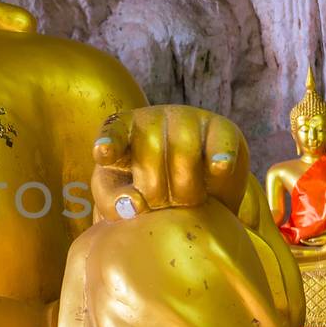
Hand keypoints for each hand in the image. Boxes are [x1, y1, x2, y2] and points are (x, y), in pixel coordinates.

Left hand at [91, 105, 249, 222]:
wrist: (204, 191)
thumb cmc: (151, 192)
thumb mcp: (121, 196)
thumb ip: (114, 201)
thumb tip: (135, 204)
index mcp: (123, 132)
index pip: (113, 133)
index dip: (109, 143)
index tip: (103, 153)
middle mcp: (154, 119)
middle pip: (150, 159)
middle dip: (156, 195)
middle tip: (164, 207)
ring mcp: (188, 119)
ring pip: (184, 156)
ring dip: (187, 191)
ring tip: (189, 202)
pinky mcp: (222, 128)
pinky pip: (220, 144)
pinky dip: (219, 157)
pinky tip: (218, 168)